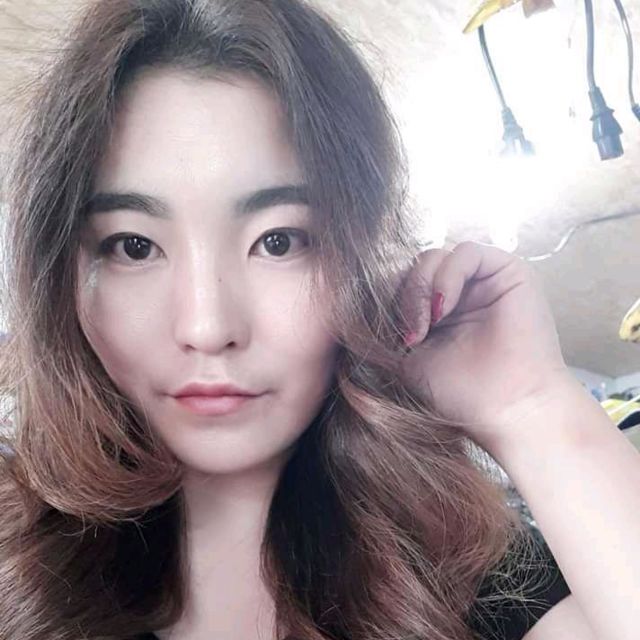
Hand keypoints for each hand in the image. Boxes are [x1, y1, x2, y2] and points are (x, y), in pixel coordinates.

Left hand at [396, 241, 572, 451]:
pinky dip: (446, 278)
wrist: (505, 410)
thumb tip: (358, 304)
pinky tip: (443, 310)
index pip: (404, 282)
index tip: (394, 338)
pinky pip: (465, 253)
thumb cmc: (460, 392)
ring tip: (428, 325)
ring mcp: (484, 281)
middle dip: (405, 294)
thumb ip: (391, 327)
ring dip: (421, 287)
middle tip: (412, 334)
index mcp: (439, 311)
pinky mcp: (509, 271)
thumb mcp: (408, 358)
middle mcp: (462, 292)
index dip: (391, 300)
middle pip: (416, 266)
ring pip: (435, 256)